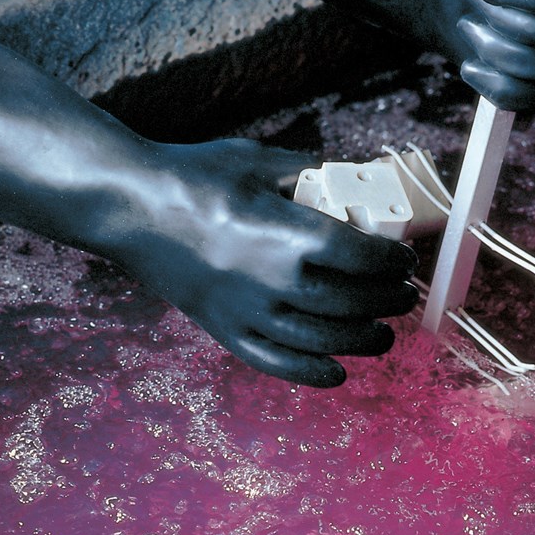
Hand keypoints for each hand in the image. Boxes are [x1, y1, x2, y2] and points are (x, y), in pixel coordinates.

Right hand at [120, 138, 420, 387]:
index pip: (364, 258)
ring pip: (323, 340)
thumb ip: (309, 172)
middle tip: (402, 295)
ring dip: (362, 340)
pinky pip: (275, 363)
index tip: (404, 261)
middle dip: (387, 301)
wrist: (130, 207)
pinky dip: (310, 374)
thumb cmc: (194, 176)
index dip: (393, 263)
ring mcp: (247, 312)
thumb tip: (350, 179)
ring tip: (383, 335)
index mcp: (290, 234)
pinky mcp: (223, 330)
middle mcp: (274, 281)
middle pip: (352, 302)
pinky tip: (336, 373)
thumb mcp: (258, 161)